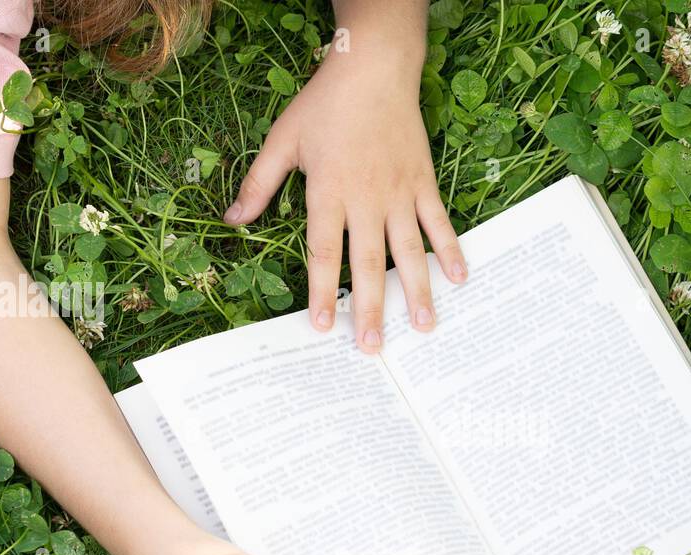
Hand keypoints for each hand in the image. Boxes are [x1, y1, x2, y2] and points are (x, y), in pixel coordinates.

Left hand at [223, 34, 467, 352]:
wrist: (374, 70)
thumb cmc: (324, 105)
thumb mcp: (282, 141)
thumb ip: (258, 185)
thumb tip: (231, 221)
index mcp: (328, 192)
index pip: (323, 252)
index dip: (320, 291)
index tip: (321, 326)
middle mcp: (366, 199)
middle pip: (367, 264)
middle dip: (369, 308)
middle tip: (373, 348)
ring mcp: (399, 193)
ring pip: (408, 251)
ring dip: (416, 291)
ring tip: (423, 328)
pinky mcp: (422, 183)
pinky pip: (438, 223)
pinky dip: (450, 250)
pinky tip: (459, 279)